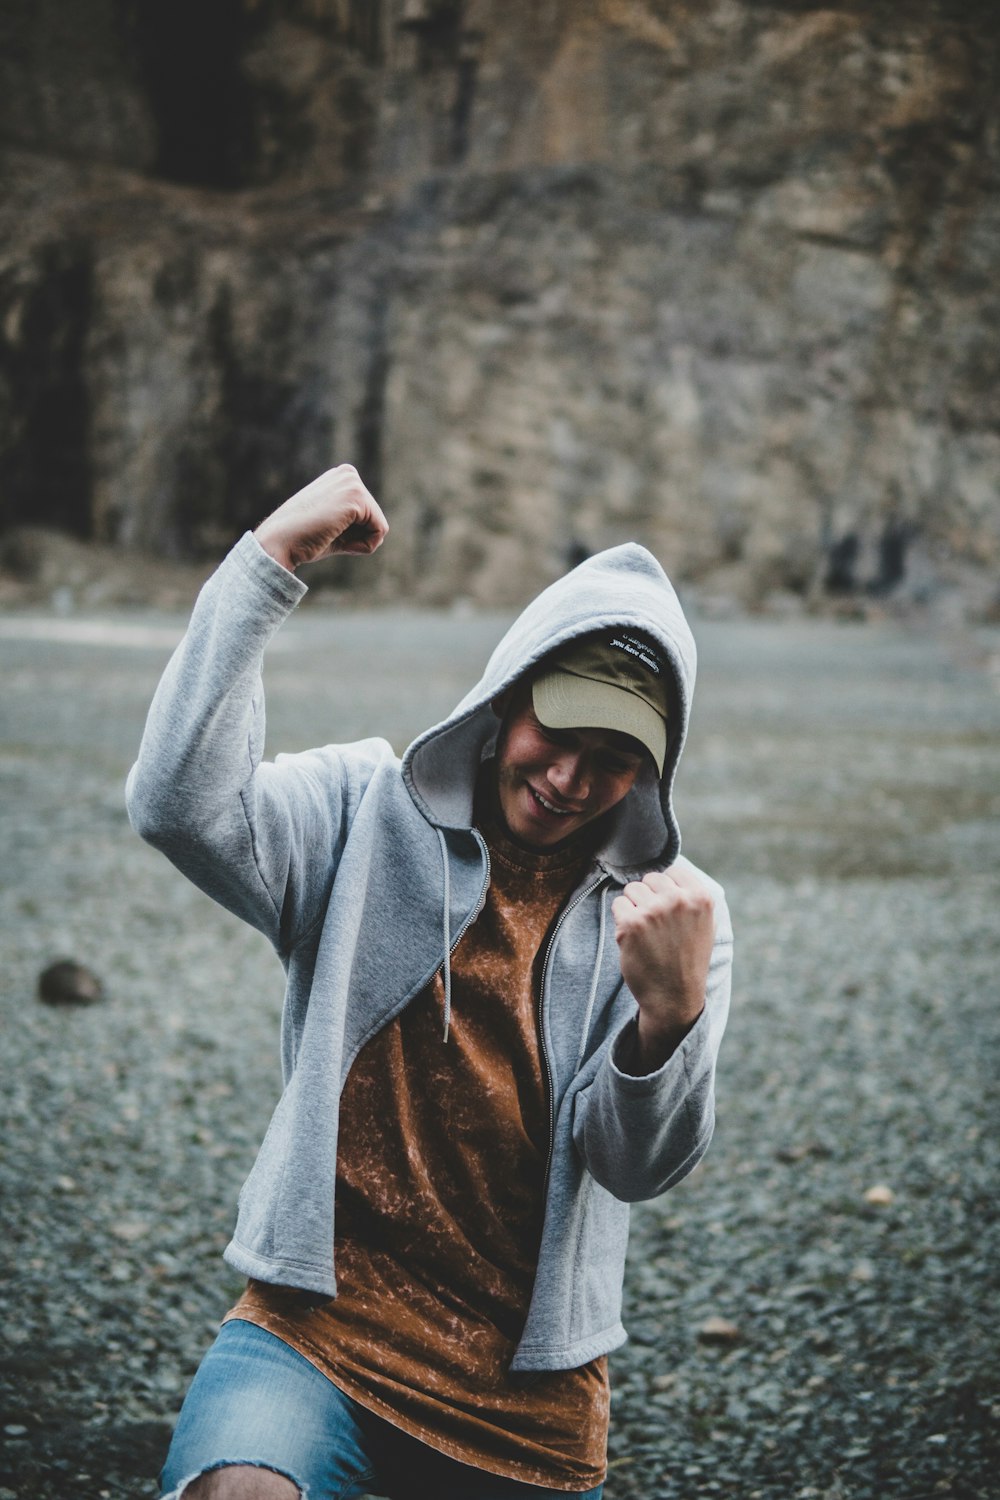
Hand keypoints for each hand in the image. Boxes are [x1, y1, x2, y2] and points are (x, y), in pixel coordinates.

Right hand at [254, 465, 388, 571]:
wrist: (278, 542)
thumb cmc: (301, 539)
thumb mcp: (331, 523)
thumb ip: (352, 521)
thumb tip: (379, 531)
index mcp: (340, 477)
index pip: (367, 515)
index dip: (351, 534)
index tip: (324, 531)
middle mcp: (348, 474)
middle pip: (375, 520)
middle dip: (356, 538)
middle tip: (326, 535)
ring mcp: (352, 482)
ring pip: (379, 527)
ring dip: (358, 542)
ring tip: (330, 536)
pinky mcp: (356, 497)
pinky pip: (380, 531)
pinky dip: (363, 545)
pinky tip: (337, 538)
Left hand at [611, 864, 715, 1071]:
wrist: (674, 997)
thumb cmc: (687, 959)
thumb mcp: (703, 923)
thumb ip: (689, 896)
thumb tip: (666, 869)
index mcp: (701, 897)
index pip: (671, 871)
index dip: (665, 890)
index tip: (668, 911)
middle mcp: (678, 900)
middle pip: (649, 879)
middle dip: (648, 898)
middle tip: (656, 927)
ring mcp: (654, 911)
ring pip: (631, 890)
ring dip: (634, 908)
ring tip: (647, 933)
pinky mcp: (631, 924)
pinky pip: (618, 905)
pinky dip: (622, 921)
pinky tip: (635, 940)